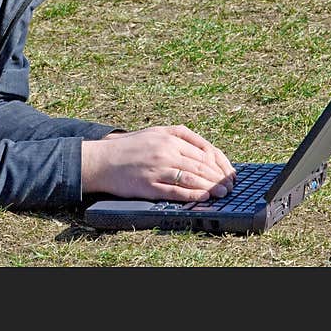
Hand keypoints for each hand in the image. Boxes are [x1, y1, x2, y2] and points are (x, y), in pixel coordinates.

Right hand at [81, 125, 236, 201]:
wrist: (101, 160)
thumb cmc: (128, 148)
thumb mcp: (153, 133)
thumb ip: (178, 137)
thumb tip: (206, 153)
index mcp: (168, 135)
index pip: (203, 150)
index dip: (219, 163)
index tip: (228, 173)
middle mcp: (164, 150)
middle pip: (200, 164)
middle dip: (218, 177)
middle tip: (229, 187)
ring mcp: (157, 168)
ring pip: (192, 178)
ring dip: (210, 187)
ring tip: (222, 194)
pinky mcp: (149, 185)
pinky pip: (176, 191)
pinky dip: (193, 195)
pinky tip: (203, 198)